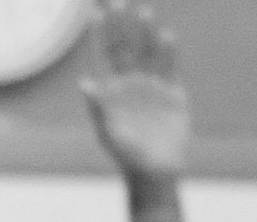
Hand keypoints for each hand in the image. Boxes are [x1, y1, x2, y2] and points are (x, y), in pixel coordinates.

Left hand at [79, 4, 190, 183]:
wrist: (156, 168)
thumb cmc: (127, 155)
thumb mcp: (109, 132)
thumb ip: (98, 108)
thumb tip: (84, 83)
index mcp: (111, 92)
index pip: (103, 57)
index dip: (98, 36)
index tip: (94, 13)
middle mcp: (130, 84)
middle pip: (125, 48)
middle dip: (121, 25)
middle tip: (119, 1)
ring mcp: (151, 86)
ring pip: (147, 52)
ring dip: (145, 33)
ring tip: (143, 11)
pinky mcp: (172, 92)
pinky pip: (169, 67)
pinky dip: (168, 52)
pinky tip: (166, 35)